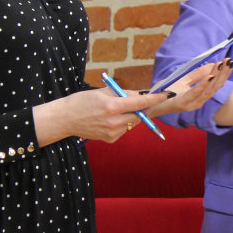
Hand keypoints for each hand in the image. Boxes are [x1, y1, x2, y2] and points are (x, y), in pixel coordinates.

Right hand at [51, 87, 172, 143]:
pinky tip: (109, 120)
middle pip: (140, 114)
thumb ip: (123, 94)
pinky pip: (125, 130)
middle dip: (143, 107)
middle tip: (140, 101)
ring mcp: (112, 132)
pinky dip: (123, 123)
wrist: (65, 119)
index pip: (140, 102)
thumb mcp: (103, 92)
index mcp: (112, 106)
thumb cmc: (83, 101)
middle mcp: (114, 121)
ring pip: (133, 123)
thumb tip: (140, 96)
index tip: (166, 94)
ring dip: (132, 115)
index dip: (155, 99)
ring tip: (116, 110)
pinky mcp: (110, 139)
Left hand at [149, 59, 232, 115]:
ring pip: (208, 90)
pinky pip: (196, 92)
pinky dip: (203, 84)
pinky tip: (210, 76)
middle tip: (229, 61)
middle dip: (223, 74)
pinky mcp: (183, 104)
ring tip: (222, 66)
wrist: (150, 103)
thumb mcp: (184, 79)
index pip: (216, 84)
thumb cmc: (166, 91)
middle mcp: (198, 101)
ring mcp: (192, 104)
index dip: (223, 74)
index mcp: (199, 96)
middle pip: (215, 87)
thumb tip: (212, 64)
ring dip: (216, 77)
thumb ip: (198, 74)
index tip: (229, 62)